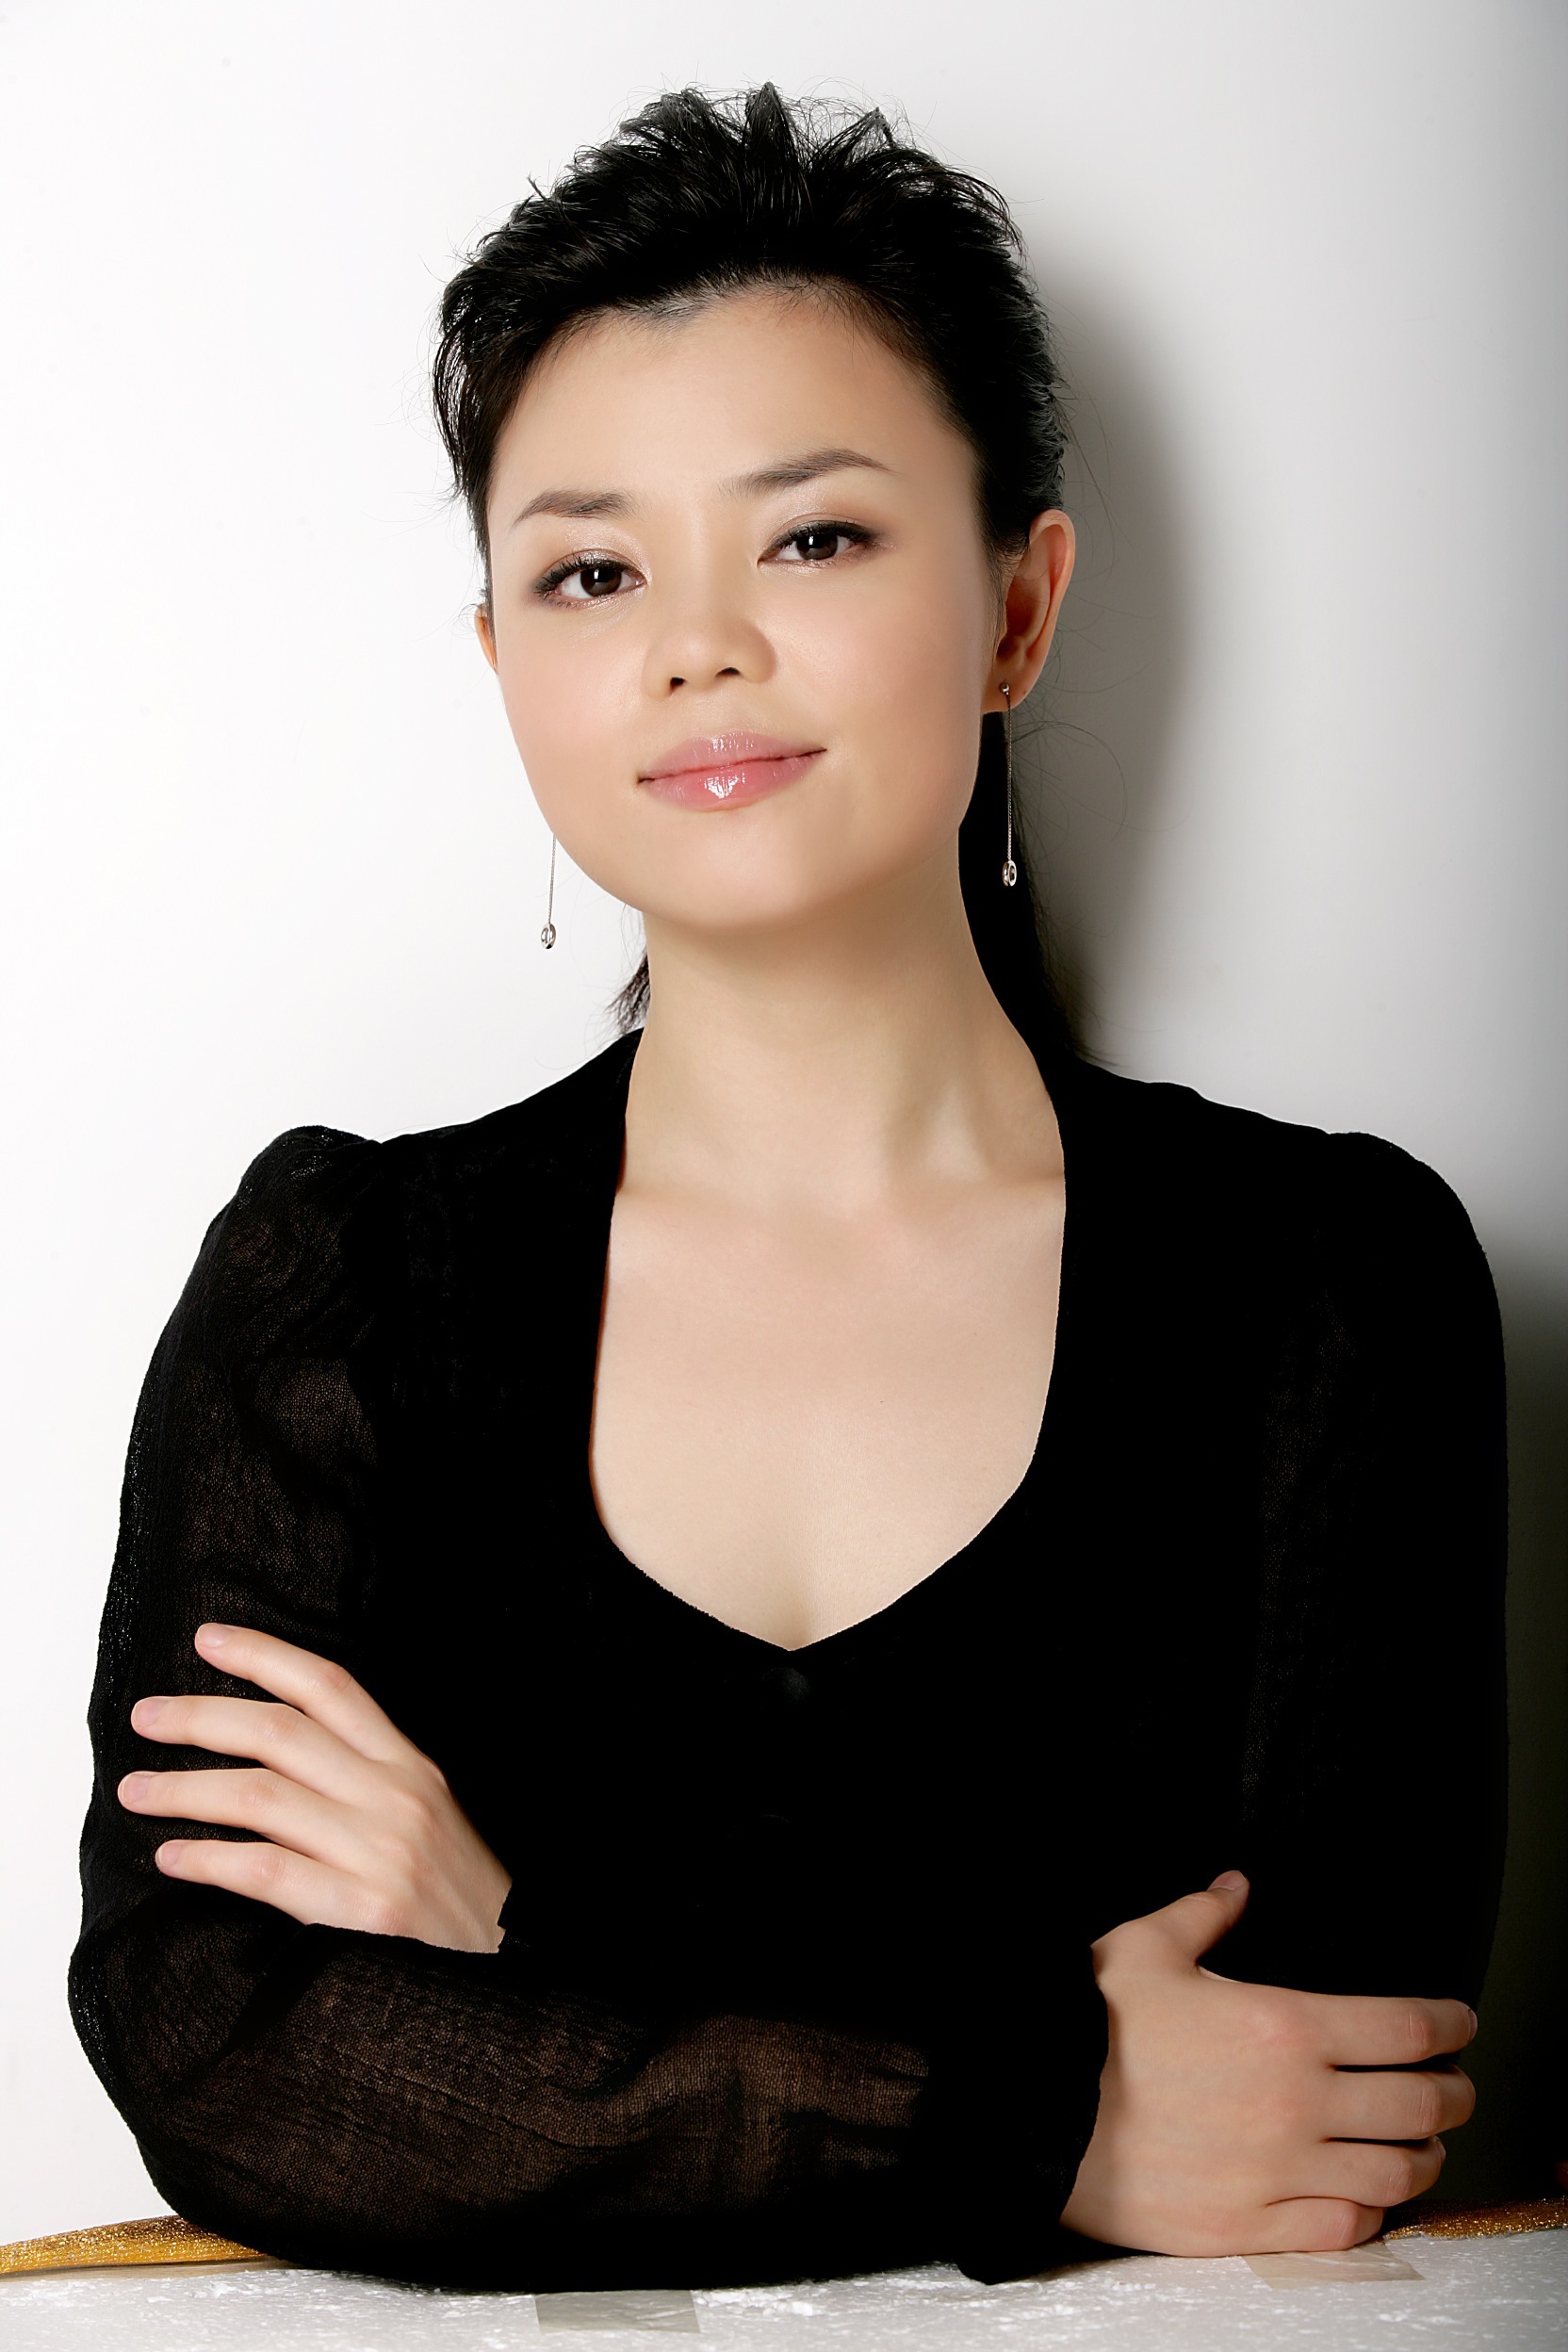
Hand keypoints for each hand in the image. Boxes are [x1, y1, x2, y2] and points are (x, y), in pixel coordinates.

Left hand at [117, 1624, 511, 1953]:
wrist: (512, 1974)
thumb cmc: (456, 1899)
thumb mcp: (427, 1817)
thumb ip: (362, 1783)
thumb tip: (265, 1759)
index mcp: (412, 1766)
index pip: (331, 1687)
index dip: (264, 1655)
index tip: (208, 1639)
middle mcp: (396, 1796)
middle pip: (280, 1733)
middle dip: (200, 1717)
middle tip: (145, 1716)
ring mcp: (381, 1851)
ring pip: (260, 1796)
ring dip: (184, 1789)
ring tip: (137, 1791)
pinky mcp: (364, 1911)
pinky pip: (265, 1872)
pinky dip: (209, 1860)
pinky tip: (172, 1858)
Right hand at [1061, 1871, 1477, 2255]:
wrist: (1032, 2112)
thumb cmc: (1086, 2026)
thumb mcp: (1142, 1946)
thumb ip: (1202, 1914)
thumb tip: (1234, 1886)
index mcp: (1282, 2024)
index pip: (1405, 2028)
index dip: (1449, 2024)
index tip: (1460, 2023)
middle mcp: (1296, 2103)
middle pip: (1421, 2106)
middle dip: (1455, 2093)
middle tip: (1456, 2086)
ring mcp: (1278, 2172)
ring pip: (1395, 2174)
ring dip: (1422, 2157)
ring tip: (1421, 2144)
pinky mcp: (1250, 2225)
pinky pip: (1343, 2229)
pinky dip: (1371, 2212)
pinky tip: (1367, 2193)